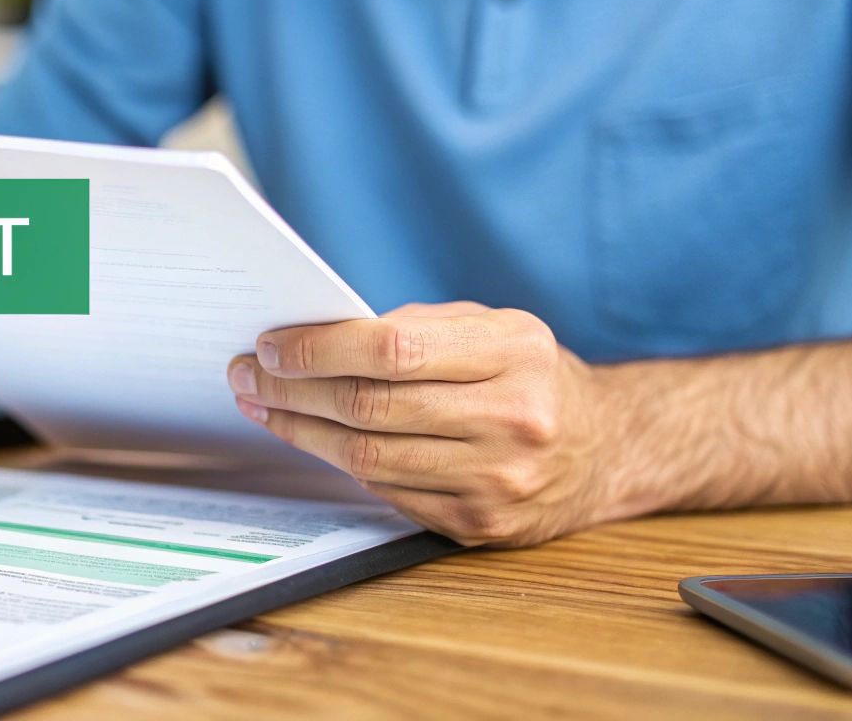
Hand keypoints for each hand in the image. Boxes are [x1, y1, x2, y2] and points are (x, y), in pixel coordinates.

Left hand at [226, 302, 621, 546]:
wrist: (604, 449)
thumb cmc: (529, 375)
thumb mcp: (490, 327)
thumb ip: (413, 328)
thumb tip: (314, 339)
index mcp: (515, 352)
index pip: (392, 349)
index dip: (319, 349)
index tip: (270, 346)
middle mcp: (513, 418)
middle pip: (371, 407)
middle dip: (293, 392)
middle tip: (247, 376)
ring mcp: (500, 480)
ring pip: (369, 458)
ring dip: (302, 432)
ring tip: (264, 408)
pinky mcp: (481, 524)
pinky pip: (388, 492)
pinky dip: (343, 464)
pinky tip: (315, 441)